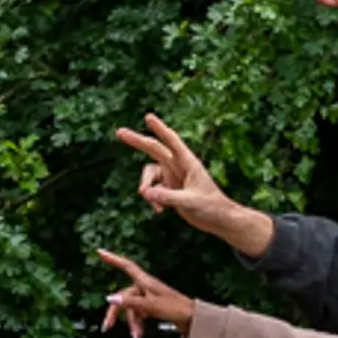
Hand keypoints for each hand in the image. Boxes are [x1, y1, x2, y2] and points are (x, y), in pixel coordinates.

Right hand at [96, 252, 195, 336]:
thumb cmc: (174, 308)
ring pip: (131, 308)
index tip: (100, 252)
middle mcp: (145, 287)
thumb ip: (130, 302)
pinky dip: (138, 324)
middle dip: (116, 312)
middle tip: (107, 327)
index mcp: (145, 282)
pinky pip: (138, 314)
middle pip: (123, 296)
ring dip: (132, 323)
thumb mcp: (151, 306)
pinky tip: (139, 335)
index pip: (126, 266)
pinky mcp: (152, 307)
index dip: (113, 259)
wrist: (192, 319)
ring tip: (136, 337)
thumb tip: (110, 298)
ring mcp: (148, 297)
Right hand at [113, 115, 268, 255]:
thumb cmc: (211, 208)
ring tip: (149, 200)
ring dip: (146, 185)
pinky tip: (160, 211)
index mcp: (188, 163)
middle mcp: (178, 167)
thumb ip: (167, 197)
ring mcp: (173, 177)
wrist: (219, 220)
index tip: (148, 116)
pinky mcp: (170, 189)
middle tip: (119, 132)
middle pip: (154, 149)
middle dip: (137, 141)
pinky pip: (153, 190)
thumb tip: (144, 193)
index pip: (172, 141)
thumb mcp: (189, 203)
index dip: (160, 128)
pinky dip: (152, 199)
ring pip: (150, 174)